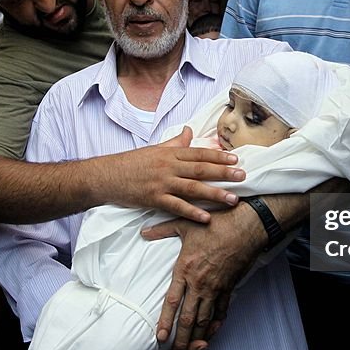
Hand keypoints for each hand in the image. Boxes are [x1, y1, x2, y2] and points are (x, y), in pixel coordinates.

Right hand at [107, 127, 245, 222]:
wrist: (106, 176)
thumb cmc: (131, 163)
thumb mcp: (154, 149)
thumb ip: (174, 142)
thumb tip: (189, 131)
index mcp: (169, 153)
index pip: (199, 153)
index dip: (218, 156)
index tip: (236, 159)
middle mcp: (168, 166)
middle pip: (201, 169)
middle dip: (224, 172)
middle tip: (243, 176)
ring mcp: (162, 183)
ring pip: (193, 188)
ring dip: (215, 193)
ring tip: (233, 199)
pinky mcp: (154, 199)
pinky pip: (177, 206)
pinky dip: (192, 212)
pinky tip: (206, 218)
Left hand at [142, 203, 265, 349]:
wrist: (246, 226)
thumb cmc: (216, 224)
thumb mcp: (185, 224)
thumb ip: (162, 230)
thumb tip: (143, 232)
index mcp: (186, 269)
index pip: (173, 301)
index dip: (166, 321)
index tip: (160, 338)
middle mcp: (200, 283)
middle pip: (189, 318)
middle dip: (182, 340)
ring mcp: (216, 287)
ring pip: (206, 319)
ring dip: (198, 338)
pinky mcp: (229, 286)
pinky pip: (222, 310)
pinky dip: (217, 323)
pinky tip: (212, 333)